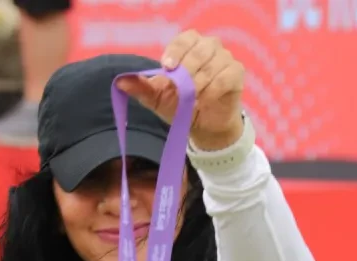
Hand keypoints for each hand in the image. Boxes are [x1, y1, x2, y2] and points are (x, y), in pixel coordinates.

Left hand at [116, 32, 244, 151]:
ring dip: (199, 84)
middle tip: (180, 90)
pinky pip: (225, 77)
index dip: (176, 51)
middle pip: (200, 50)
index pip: (185, 39)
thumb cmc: (180, 106)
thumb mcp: (158, 99)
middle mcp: (209, 46)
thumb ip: (142, 88)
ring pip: (213, 64)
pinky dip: (213, 90)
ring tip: (191, 101)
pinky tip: (204, 101)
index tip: (167, 68)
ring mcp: (225, 58)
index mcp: (190, 45)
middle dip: (188, 71)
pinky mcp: (236, 73)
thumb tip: (120, 82)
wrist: (203, 126)